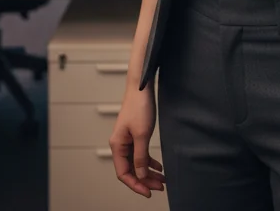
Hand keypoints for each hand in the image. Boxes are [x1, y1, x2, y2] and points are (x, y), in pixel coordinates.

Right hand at [109, 83, 165, 197]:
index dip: (136, 184)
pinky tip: (159, 167)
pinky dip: (149, 161)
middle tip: (160, 187)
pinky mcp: (135, 135)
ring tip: (162, 180)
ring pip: (137, 163)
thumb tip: (141, 176)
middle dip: (145, 180)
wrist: (142, 87)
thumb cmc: (139, 107)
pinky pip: (141, 154)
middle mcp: (120, 144)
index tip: (148, 192)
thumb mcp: (142, 134)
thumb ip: (140, 157)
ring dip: (149, 172)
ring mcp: (127, 140)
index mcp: (117, 145)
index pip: (123, 173)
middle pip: (131, 170)